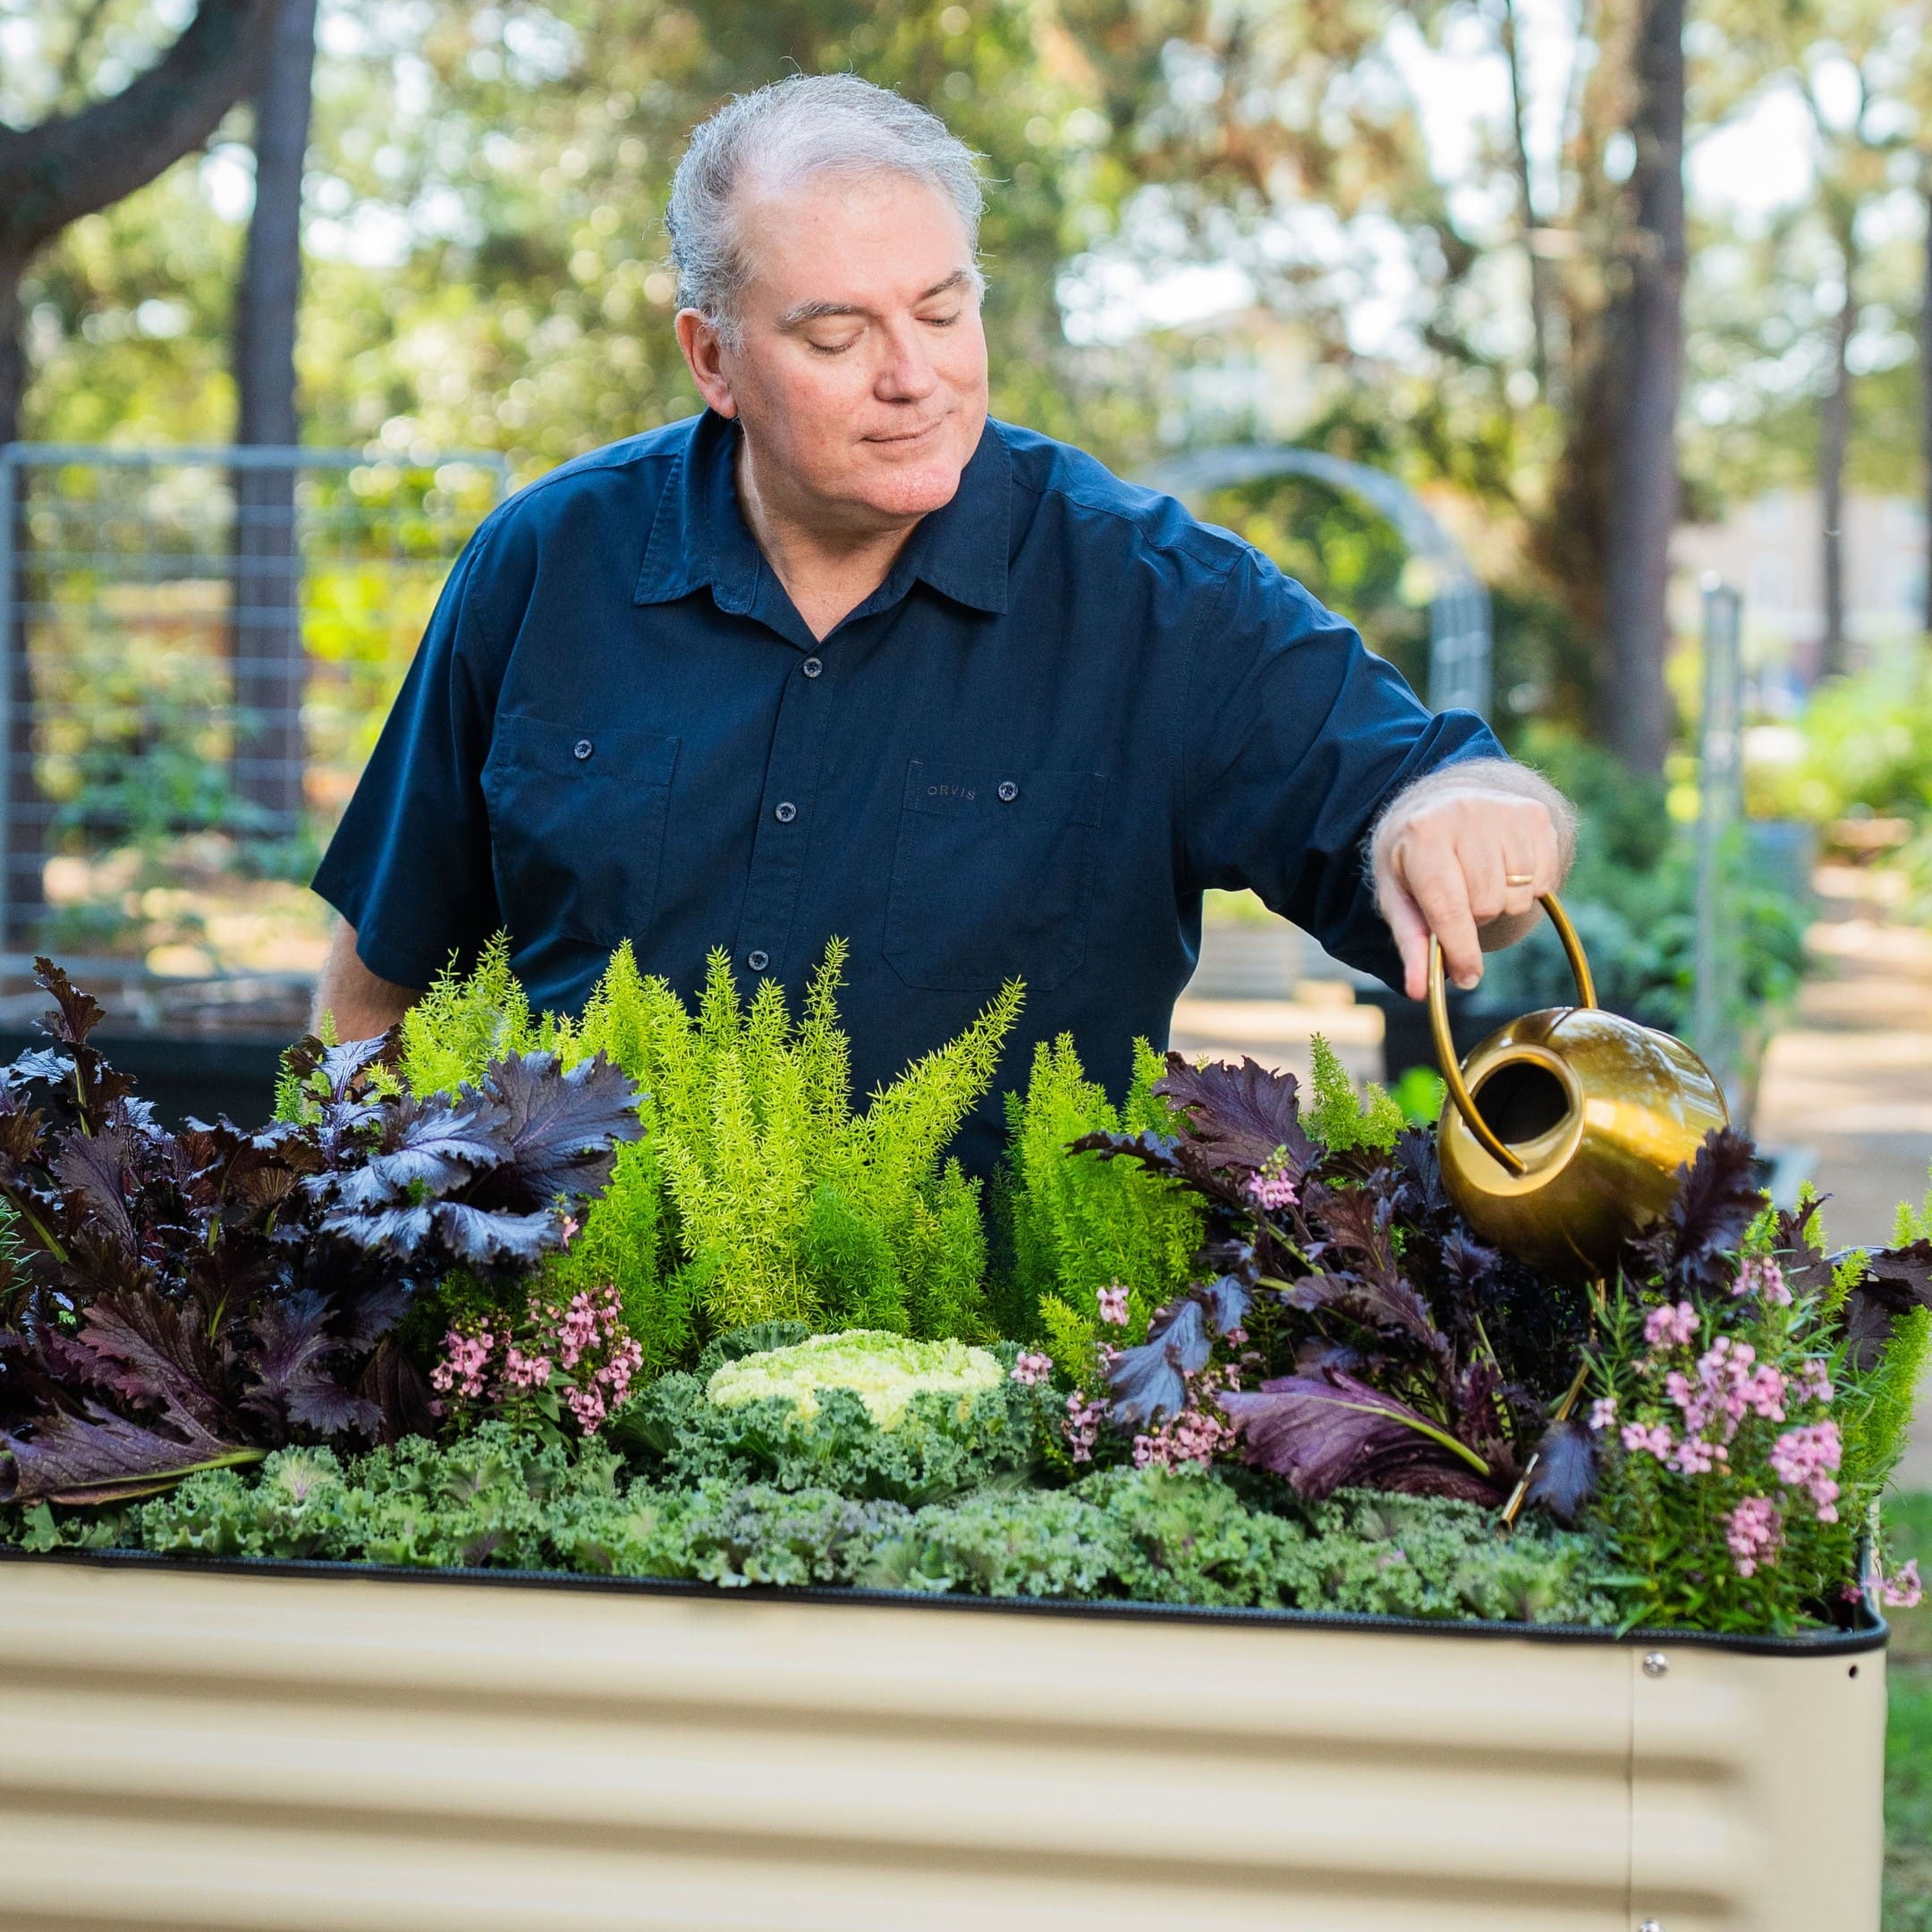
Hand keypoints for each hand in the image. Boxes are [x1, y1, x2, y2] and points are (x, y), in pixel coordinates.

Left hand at [1371, 763, 1569, 1000]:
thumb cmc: (1413, 859)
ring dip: (1499, 902)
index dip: (1460, 950)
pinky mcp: (1534, 815)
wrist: (1438, 803)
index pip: (1449, 907)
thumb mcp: (1398, 896)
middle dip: (1473, 916)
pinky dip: (1525, 888)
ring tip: (1477, 879)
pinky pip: (1543, 881)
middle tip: (1458, 898)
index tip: (1467, 978)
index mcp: (1422, 834)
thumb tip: (1419, 991)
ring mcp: (1504, 811)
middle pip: (1487, 905)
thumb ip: (1410, 944)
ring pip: (1518, 896)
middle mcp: (1464, 815)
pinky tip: (1501, 868)